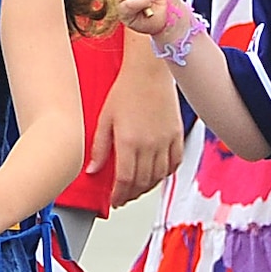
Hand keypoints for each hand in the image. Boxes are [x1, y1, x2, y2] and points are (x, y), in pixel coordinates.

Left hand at [90, 40, 185, 205]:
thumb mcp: (104, 119)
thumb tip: (93, 170)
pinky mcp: (177, 134)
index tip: (114, 200)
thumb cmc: (126, 90)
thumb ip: (100, 148)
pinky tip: (157, 174)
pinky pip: (175, 162)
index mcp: (130, 142)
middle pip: (142, 182)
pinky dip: (165, 173)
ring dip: (147, 187)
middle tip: (123, 197)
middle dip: (131, 194)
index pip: (125, 180)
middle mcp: (150, 144)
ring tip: (137, 189)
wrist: (149, 71)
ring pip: (159, 176)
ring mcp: (166, 140)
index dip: (119, 195)